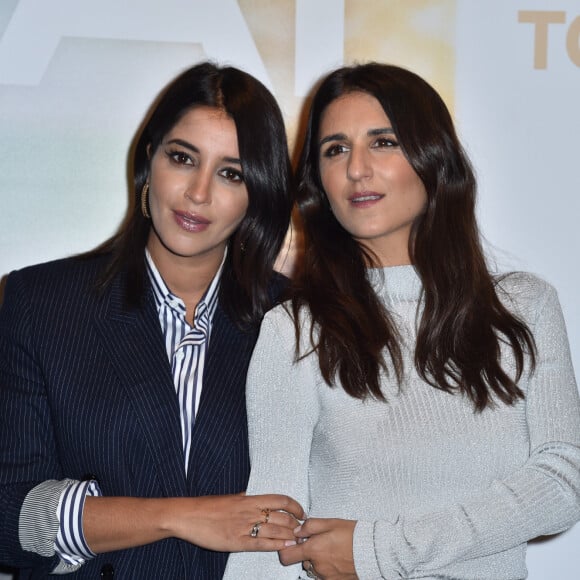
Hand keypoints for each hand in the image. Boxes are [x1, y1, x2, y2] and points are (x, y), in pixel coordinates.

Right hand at [169, 492, 304, 551]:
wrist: (187, 515)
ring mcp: (244, 527)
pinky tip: (284, 547)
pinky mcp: (236, 542)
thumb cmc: (207, 506)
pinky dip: (275, 545)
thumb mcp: (229, 497)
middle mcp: (249, 511)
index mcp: (249, 499)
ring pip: (274, 530)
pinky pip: (260, 544)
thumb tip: (250, 496)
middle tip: (303, 530)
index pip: (280, 500)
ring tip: (299, 540)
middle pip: (281, 516)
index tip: (301, 512)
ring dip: (289, 535)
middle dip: (296, 524)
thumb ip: (243, 498)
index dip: (295, 506)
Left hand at [279, 518, 356, 578]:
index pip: (286, 556)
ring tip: (331, 549)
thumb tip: (297, 531)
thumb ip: (310, 526)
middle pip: (302, 561)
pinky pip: (324, 575)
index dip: (287, 549)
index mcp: (313, 550)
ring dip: (317, 560)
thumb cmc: (352, 534)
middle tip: (320, 542)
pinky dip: (326, 568)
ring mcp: (326, 576)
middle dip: (307, 552)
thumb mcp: (330, 522)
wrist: (372, 550)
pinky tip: (336, 558)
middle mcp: (317, 566)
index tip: (294, 543)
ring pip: (313, 568)